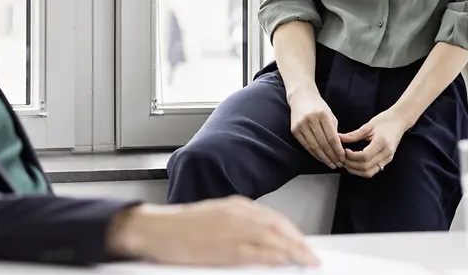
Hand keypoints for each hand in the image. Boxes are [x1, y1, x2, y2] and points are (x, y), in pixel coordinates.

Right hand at [107, 197, 318, 267]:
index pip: (274, 219)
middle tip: (313, 257)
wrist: (154, 229)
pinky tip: (284, 262)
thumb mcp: (214, 219)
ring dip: (293, 250)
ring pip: (273, 239)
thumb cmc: (180, 228)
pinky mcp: (225, 247)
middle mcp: (237, 213)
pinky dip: (274, 257)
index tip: (304, 244)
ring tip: (307, 262)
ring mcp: (232, 230)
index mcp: (235, 205)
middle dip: (299, 243)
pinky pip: (257, 253)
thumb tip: (263, 241)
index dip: (293, 233)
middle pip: (279, 227)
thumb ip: (238, 226)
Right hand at [288, 87, 345, 168]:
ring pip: (314, 147)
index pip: (332, 138)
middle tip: (338, 164)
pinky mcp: (294, 130)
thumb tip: (339, 149)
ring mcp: (301, 125)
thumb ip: (334, 130)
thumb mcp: (330, 114)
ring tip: (331, 164)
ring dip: (324, 158)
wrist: (300, 97)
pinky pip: (306, 146)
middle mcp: (311, 120)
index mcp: (323, 115)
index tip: (343, 158)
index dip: (338, 150)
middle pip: (323, 144)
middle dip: (332, 156)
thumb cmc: (318, 106)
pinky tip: (321, 158)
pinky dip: (314, 154)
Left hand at [338, 109, 408, 177]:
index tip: (344, 151)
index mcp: (382, 143)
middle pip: (366, 167)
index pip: (365, 156)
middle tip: (342, 158)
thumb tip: (338, 138)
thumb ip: (353, 135)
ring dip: (355, 170)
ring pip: (369, 172)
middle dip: (351, 165)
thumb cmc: (384, 121)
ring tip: (346, 162)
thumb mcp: (368, 126)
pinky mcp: (387, 160)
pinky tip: (354, 163)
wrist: (399, 121)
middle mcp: (386, 153)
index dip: (352, 156)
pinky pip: (373, 170)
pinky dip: (362, 170)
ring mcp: (388, 159)